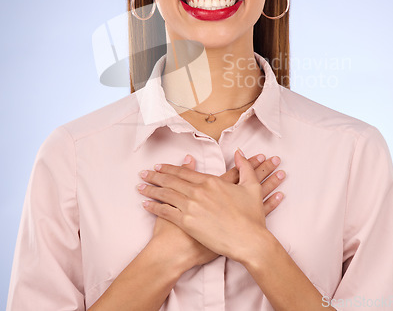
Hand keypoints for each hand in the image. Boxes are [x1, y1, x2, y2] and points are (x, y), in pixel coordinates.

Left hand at [138, 149, 284, 263]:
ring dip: (151, 189)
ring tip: (140, 186)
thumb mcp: (252, 187)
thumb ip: (245, 167)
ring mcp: (192, 207)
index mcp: (212, 182)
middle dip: (156, 176)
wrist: (249, 241)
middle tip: (144, 173)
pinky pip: (166, 212)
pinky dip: (154, 207)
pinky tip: (145, 204)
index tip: (160, 166)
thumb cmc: (251, 217)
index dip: (171, 168)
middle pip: (172, 180)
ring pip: (166, 194)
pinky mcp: (187, 223)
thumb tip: (240, 152)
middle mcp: (199, 191)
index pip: (185, 172)